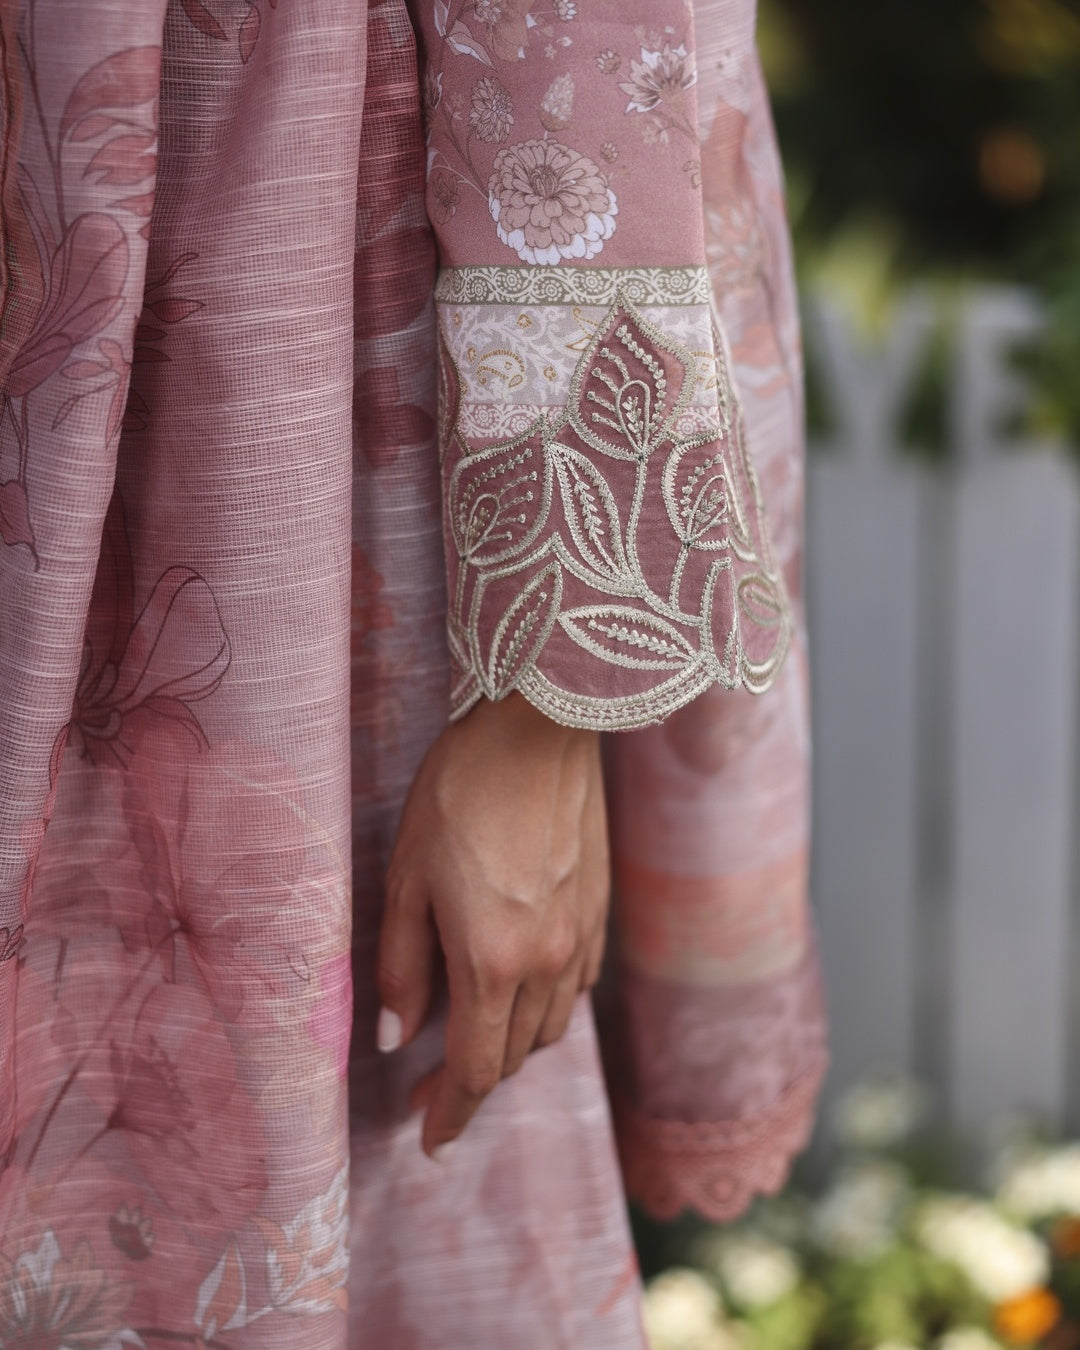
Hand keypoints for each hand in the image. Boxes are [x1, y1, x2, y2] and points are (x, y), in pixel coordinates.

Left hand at [374, 691, 609, 1158]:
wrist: (540, 729)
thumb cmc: (460, 792)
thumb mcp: (406, 877)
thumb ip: (401, 965)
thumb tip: (396, 1037)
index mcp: (492, 961)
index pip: (474, 1069)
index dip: (449, 1113)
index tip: (429, 1141)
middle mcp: (547, 962)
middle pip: (513, 1056)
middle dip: (471, 1085)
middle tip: (427, 1090)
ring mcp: (580, 937)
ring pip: (549, 1028)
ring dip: (509, 1050)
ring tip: (470, 1042)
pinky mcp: (598, 910)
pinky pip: (574, 988)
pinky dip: (543, 1010)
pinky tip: (520, 992)